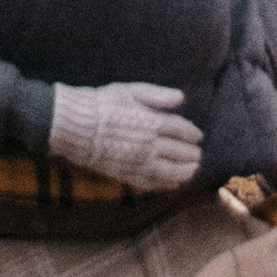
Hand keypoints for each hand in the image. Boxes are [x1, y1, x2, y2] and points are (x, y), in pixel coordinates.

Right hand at [47, 79, 203, 192]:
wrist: (77, 126)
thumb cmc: (103, 103)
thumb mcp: (131, 91)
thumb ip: (158, 96)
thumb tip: (181, 98)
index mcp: (152, 123)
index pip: (181, 130)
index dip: (192, 133)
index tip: (198, 135)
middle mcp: (150, 146)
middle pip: (180, 152)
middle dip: (192, 154)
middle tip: (199, 154)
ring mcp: (139, 163)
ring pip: (170, 171)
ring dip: (185, 171)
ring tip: (193, 170)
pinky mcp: (127, 175)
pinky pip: (152, 183)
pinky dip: (166, 184)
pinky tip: (173, 184)